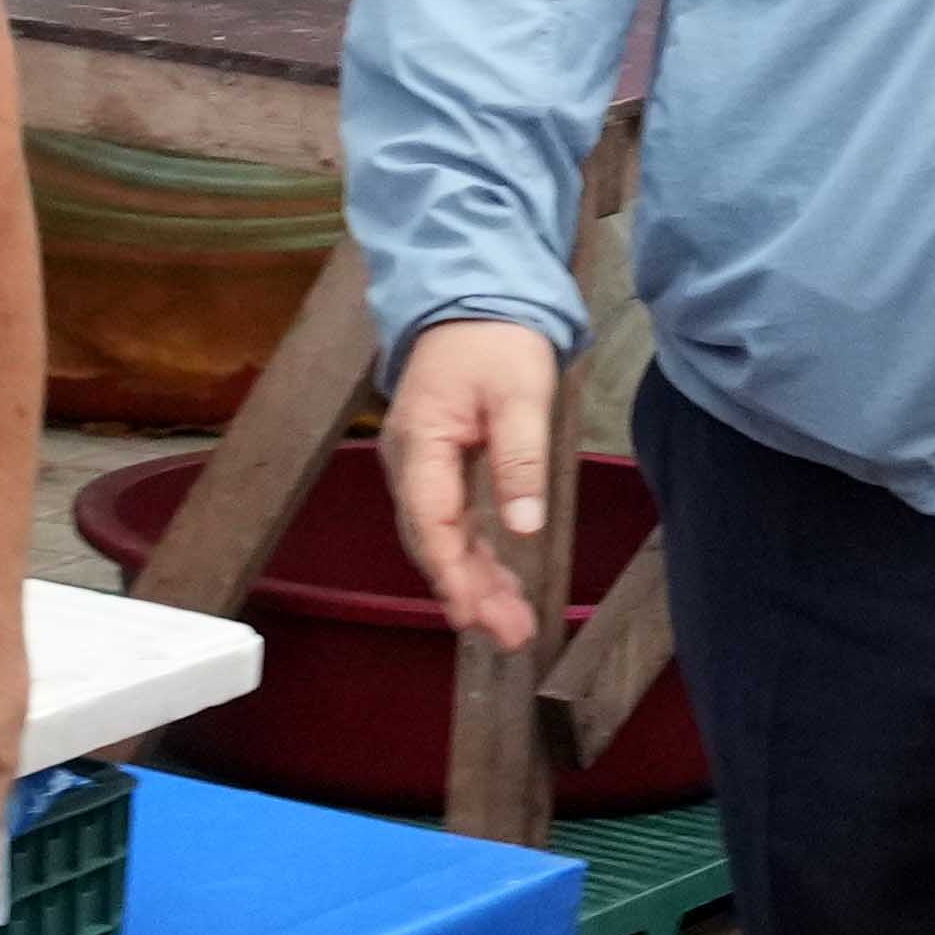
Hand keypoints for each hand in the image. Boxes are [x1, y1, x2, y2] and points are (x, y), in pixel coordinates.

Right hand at [378, 315, 572, 655]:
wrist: (475, 299)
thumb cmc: (496, 342)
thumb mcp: (520, 394)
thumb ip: (519, 460)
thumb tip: (523, 527)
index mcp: (422, 444)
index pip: (431, 524)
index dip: (453, 574)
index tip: (476, 615)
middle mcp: (411, 464)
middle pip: (434, 542)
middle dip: (469, 592)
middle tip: (511, 635)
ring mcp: (422, 467)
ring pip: (444, 538)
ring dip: (475, 582)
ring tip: (512, 625)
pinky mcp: (440, 468)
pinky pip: (453, 523)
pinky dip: (476, 556)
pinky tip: (500, 585)